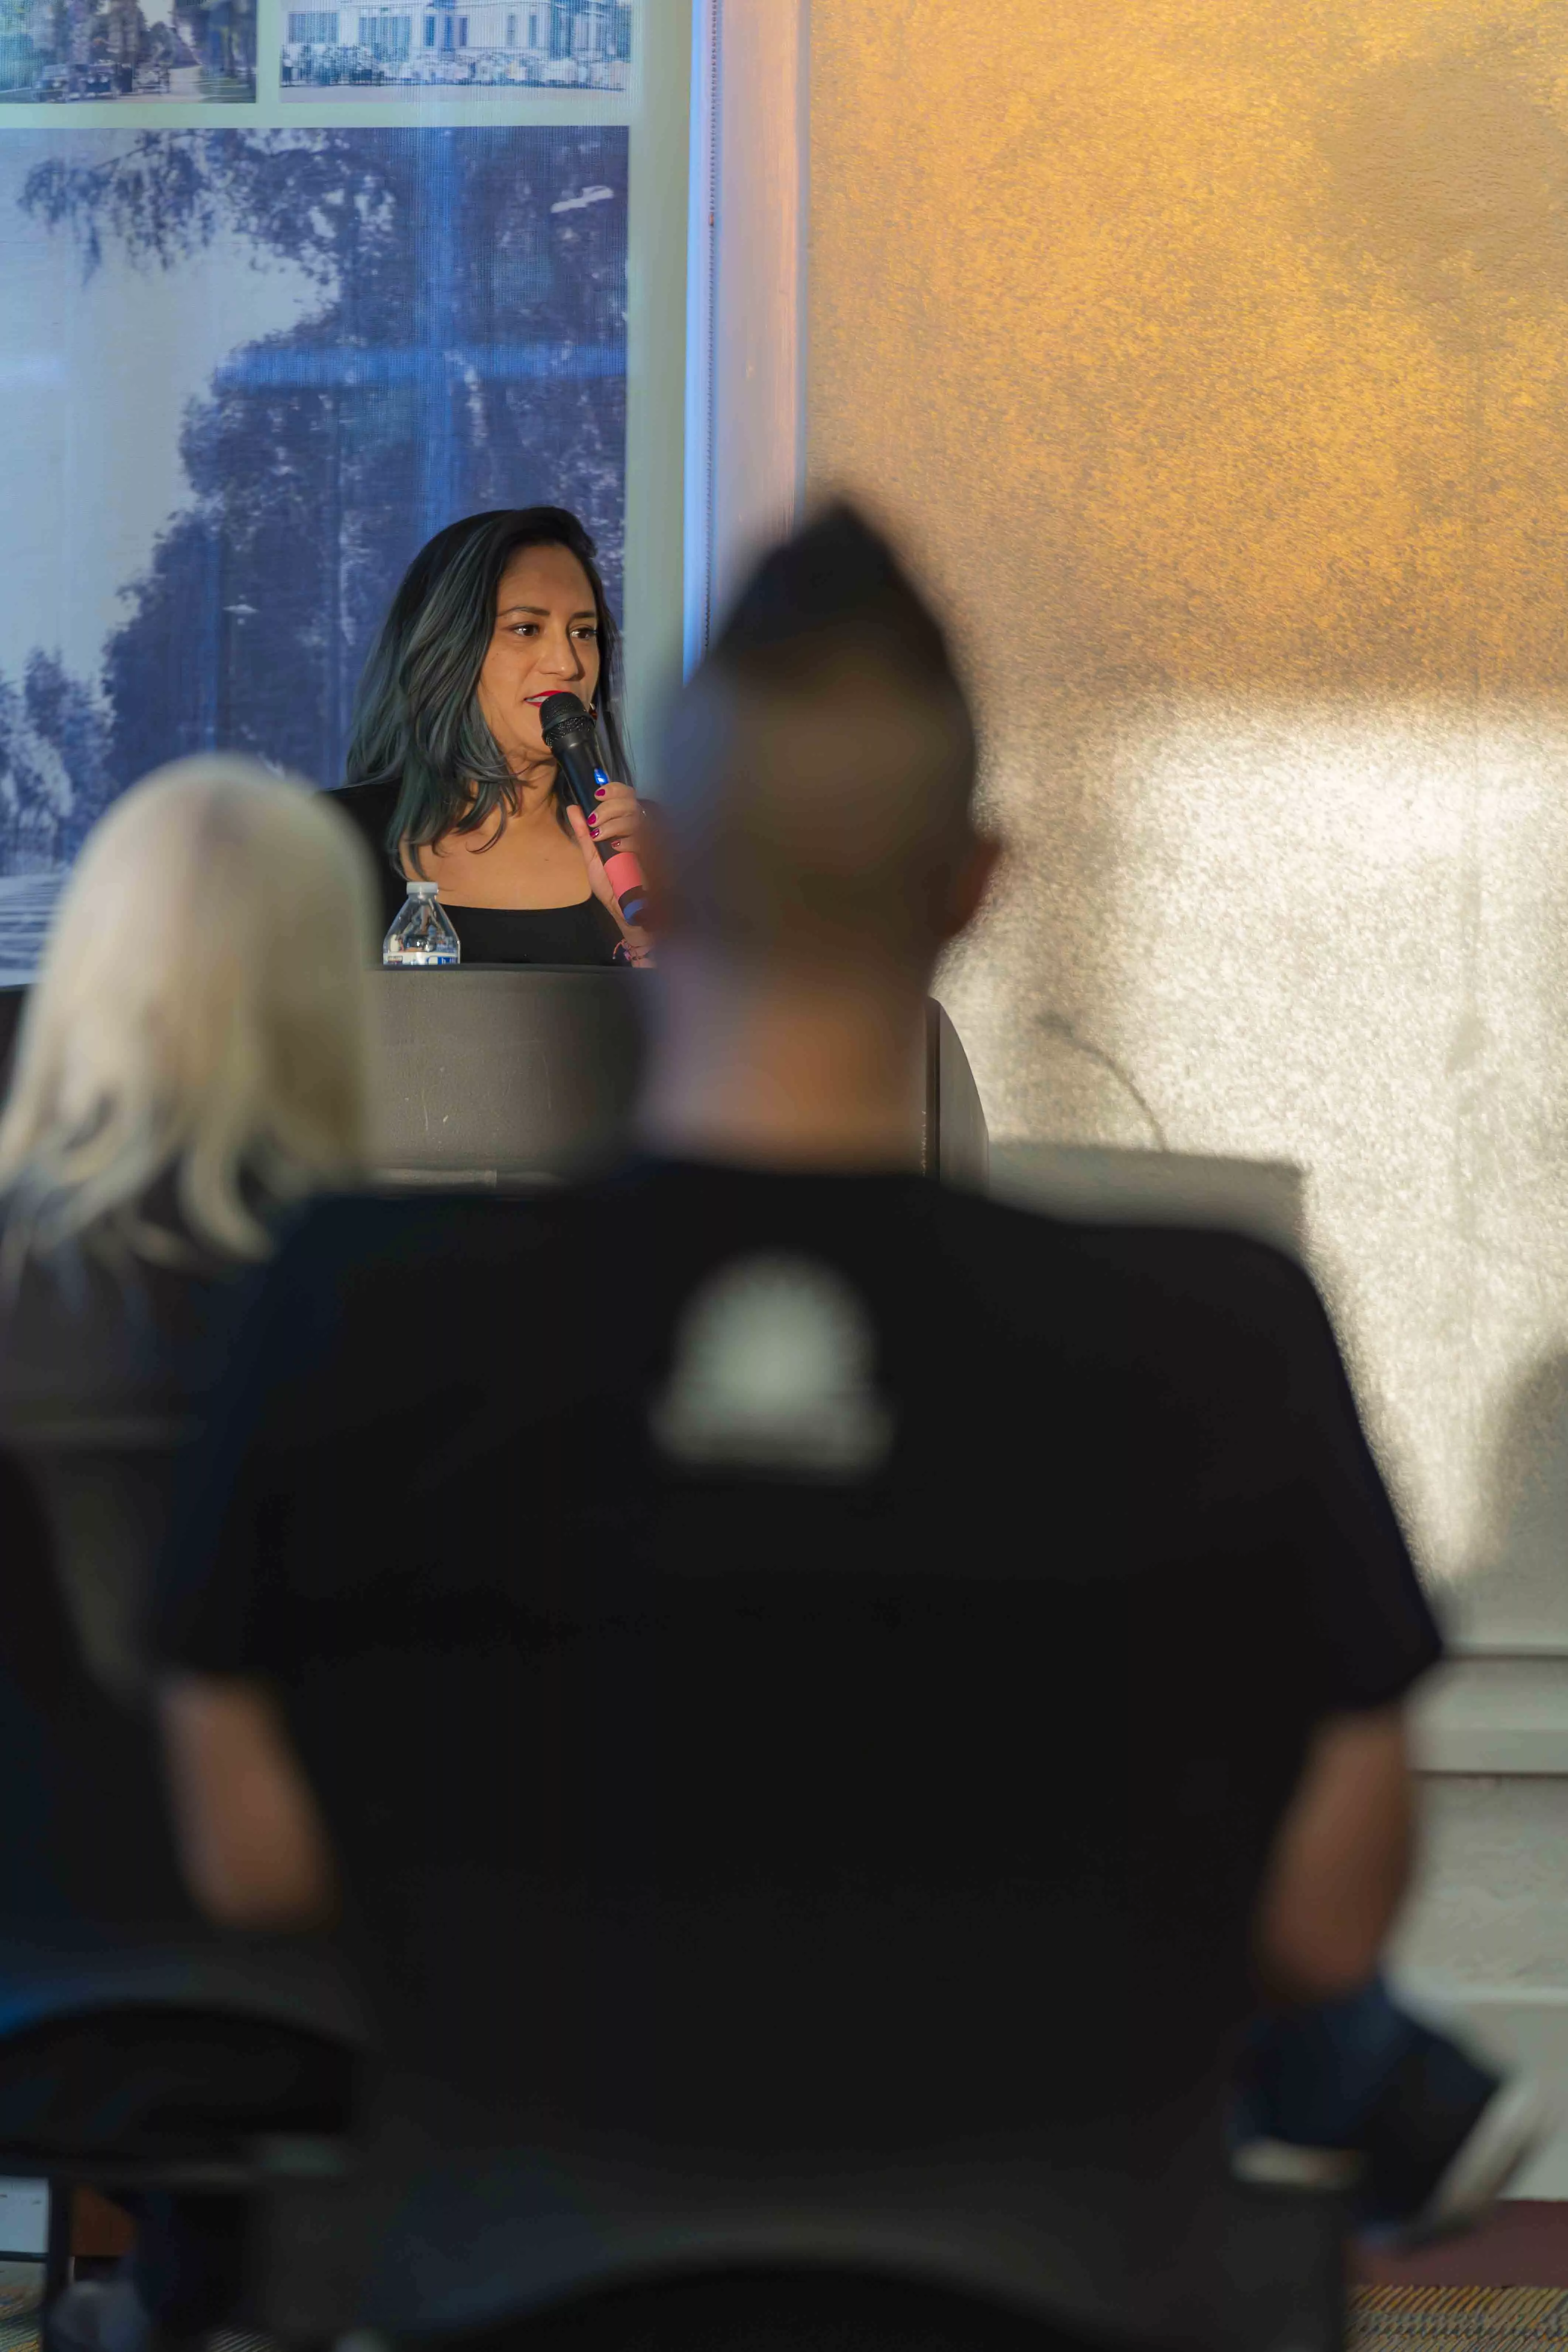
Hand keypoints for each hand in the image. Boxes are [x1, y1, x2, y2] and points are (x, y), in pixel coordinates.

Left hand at [566, 804, 653, 963]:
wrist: (624, 911)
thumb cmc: (611, 886)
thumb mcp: (592, 858)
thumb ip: (584, 833)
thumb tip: (574, 808)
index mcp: (626, 827)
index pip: (627, 796)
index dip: (614, 790)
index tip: (597, 795)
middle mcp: (641, 830)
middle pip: (631, 802)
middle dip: (609, 807)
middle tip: (594, 821)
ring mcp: (651, 842)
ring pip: (637, 817)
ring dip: (614, 822)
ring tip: (600, 836)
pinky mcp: (658, 856)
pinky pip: (646, 839)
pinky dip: (629, 840)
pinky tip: (617, 848)